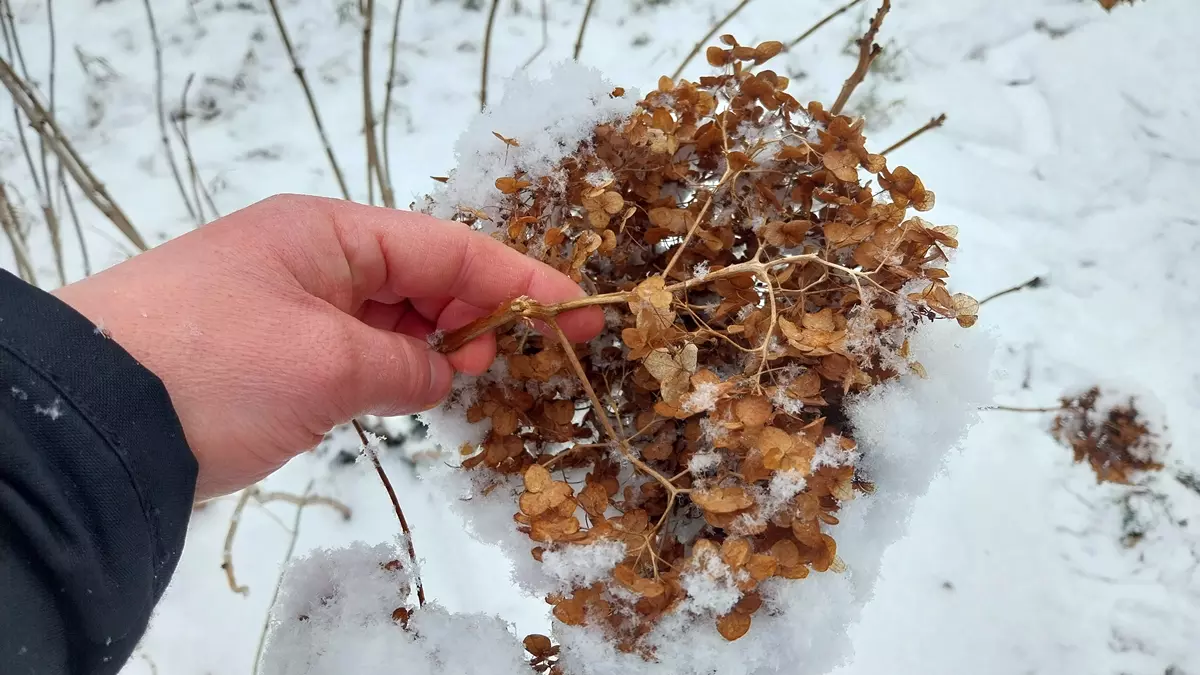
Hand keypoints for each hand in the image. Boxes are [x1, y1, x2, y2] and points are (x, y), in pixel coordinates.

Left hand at [53, 195, 601, 498]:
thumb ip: (406, 368)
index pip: (448, 248)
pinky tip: (414, 393)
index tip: (579, 309)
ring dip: (434, 344)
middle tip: (520, 358)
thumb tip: (442, 374)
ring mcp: (290, 304)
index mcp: (330, 234)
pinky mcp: (271, 351)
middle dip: (477, 311)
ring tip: (468, 379)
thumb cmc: (216, 369)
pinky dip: (392, 368)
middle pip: (422, 275)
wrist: (90, 421)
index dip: (520, 279)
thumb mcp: (328, 366)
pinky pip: (355, 348)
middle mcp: (313, 259)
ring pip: (390, 316)